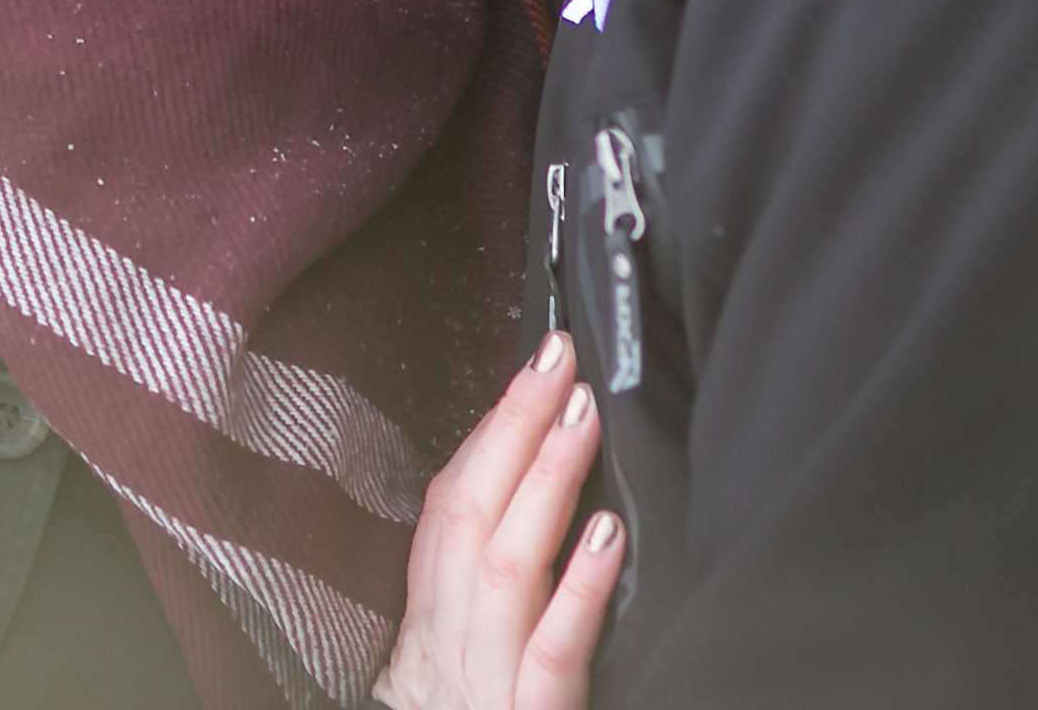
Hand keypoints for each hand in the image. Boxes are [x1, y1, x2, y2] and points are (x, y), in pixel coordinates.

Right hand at [370, 331, 625, 709]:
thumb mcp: (461, 666)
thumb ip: (488, 601)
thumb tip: (545, 511)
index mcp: (431, 630)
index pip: (447, 511)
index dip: (487, 434)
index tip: (531, 367)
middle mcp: (448, 649)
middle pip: (465, 517)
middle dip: (510, 429)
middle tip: (558, 360)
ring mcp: (484, 688)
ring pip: (501, 570)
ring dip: (542, 483)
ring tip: (581, 417)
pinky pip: (550, 659)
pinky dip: (576, 593)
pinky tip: (606, 540)